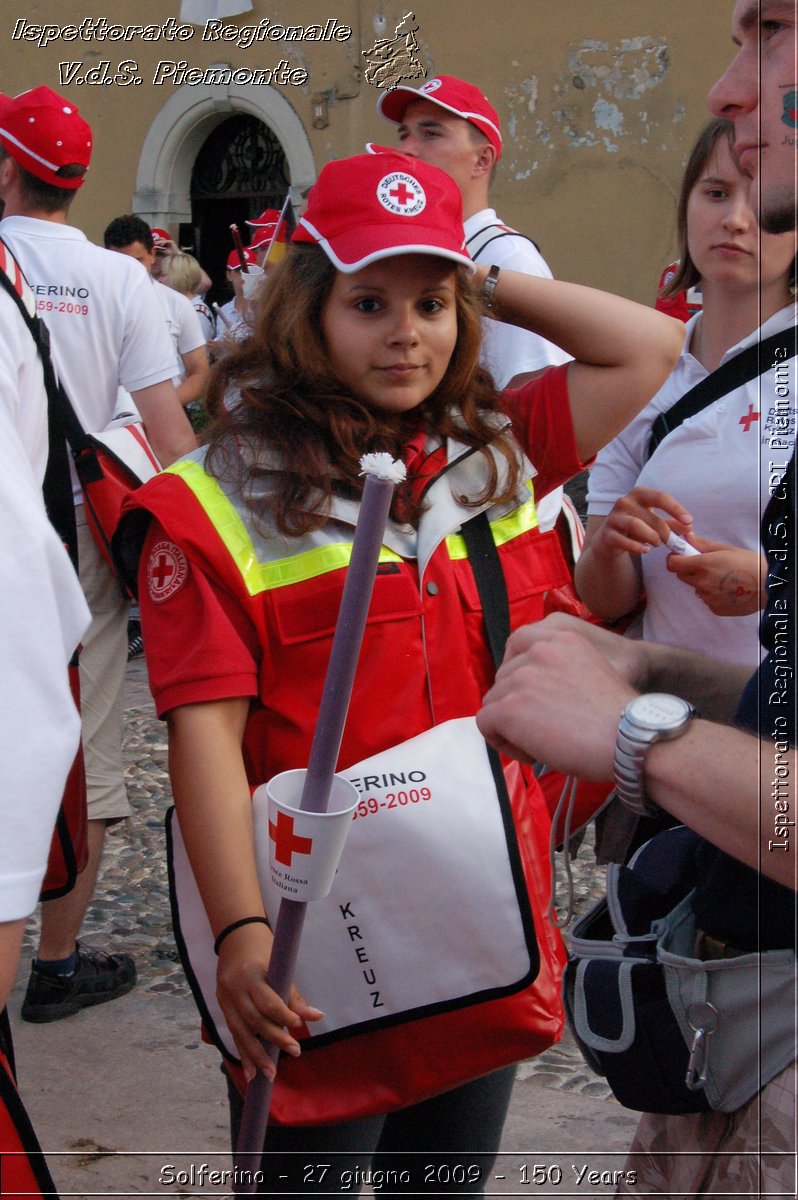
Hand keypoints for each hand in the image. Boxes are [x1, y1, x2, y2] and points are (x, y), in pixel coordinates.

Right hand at [216, 923, 322, 1082]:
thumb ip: (293, 994)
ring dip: (255, 1055)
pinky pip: (233, 1032)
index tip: (299, 1027)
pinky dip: (243, 1052)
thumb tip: (316, 1016)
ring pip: (240, 1031)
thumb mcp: (278, 964)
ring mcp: (225, 999)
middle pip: (254, 1020)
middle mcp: (234, 989)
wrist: (234, 935)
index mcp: (250, 975)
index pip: (267, 1001)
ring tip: (269, 1074)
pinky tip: (250, 1072)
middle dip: (274, 1039)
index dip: (283, 1015)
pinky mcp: (222, 1006)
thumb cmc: (262, 948)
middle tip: (295, 1052)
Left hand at [477, 614, 636, 777]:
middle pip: (503, 678)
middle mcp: (538, 650)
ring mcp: (521, 677)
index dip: (518, 673)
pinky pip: (486, 725)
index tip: (532, 697)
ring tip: (542, 743)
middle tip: (546, 729)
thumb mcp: (590, 671)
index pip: (518, 643)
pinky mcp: (509, 707)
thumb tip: (531, 694)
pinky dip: (503, 743)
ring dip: (511, 726)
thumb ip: (559, 670)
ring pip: (493, 703)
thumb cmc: (620, 718)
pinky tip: (532, 753)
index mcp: (561, 638)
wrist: (631, 739)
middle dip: (517, 705)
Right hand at [592, 486, 692, 557]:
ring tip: (657, 544)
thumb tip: (689, 527)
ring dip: (651, 537)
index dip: (676, 509)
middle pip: (650, 515)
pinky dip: (636, 546)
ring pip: (635, 525)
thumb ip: (672, 524)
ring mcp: (613, 517)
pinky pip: (623, 540)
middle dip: (665, 531)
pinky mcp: (606, 534)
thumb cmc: (636, 528)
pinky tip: (646, 550)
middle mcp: (624, 502)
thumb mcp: (655, 523)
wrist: (609, 540)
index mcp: (639, 494)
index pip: (660, 497)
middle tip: (671, 541)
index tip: (689, 521)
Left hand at [666, 537, 765, 614]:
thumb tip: (686, 537)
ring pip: (696, 588)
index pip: (672, 564)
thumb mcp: (726, 549)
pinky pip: (707, 599)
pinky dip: (713, 594)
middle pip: (682, 576)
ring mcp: (708, 598)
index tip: (680, 556)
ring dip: (703, 583)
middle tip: (706, 565)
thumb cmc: (750, 564)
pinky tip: (728, 589)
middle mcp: (702, 583)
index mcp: (704, 565)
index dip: (674, 559)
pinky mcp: (715, 608)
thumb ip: (703, 545)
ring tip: (724, 578)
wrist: (769, 586)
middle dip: (689, 570)